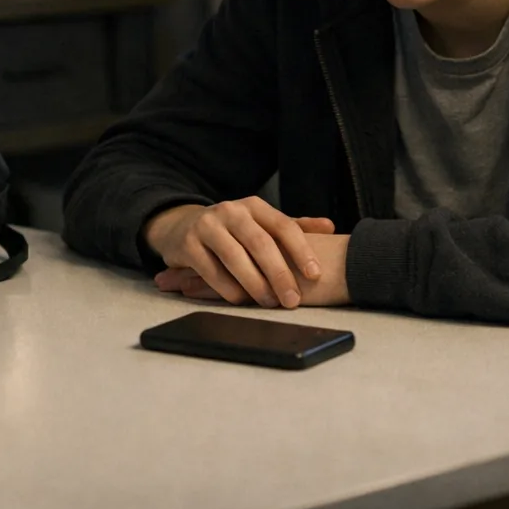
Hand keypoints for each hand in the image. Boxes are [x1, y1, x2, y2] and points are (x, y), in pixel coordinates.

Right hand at [142, 197, 335, 307]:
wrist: (179, 226)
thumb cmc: (230, 230)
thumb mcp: (260, 223)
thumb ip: (293, 226)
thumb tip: (330, 227)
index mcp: (254, 206)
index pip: (283, 225)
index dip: (301, 250)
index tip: (315, 274)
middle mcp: (230, 211)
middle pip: (260, 243)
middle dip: (279, 274)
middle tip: (292, 300)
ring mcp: (206, 226)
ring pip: (235, 257)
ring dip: (255, 283)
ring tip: (269, 302)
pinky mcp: (187, 244)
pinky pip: (210, 270)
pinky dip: (227, 288)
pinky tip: (240, 300)